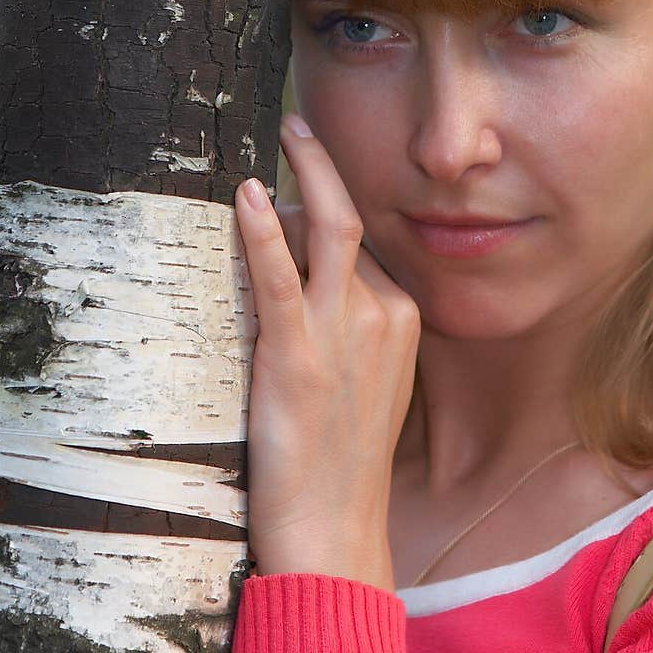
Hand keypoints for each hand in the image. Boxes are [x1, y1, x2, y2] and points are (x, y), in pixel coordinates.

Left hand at [234, 113, 421, 591]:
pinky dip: (265, 231)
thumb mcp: (367, 379)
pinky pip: (282, 278)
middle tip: (297, 125)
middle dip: (323, 169)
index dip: (327, 206)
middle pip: (349, 224)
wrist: (335, 527)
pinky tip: (249, 194)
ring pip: (327, 232)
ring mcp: (344, 332)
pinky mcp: (298, 355)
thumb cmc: (342, 459)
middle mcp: (384, 313)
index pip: (364, 241)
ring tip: (282, 134)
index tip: (302, 176)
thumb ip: (354, 323)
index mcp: (403, 315)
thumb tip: (315, 273)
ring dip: (304, 176)